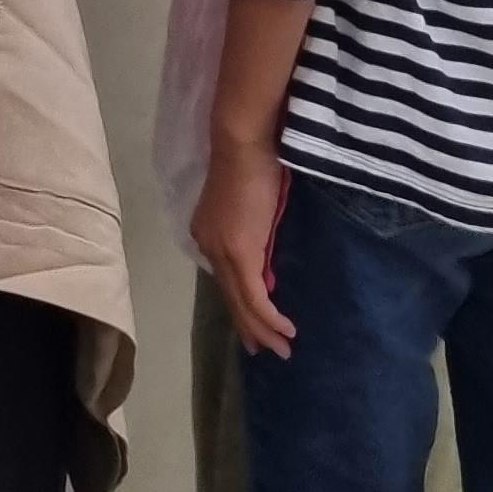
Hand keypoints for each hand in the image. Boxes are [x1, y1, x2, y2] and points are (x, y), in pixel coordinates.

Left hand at [191, 136, 294, 358]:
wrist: (244, 141)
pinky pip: (255, 296)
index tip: (255, 323)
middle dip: (248, 326)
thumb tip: (268, 267)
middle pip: (230, 296)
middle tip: (264, 349)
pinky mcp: (239, 253)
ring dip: (262, 329)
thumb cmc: (255, 162)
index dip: (240, 303)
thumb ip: (256, 236)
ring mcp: (221, 251)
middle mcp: (209, 246)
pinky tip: (284, 331)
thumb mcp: (255, 207)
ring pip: (241, 302)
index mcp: (208, 233)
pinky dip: (269, 317)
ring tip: (281, 349)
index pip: (225, 278)